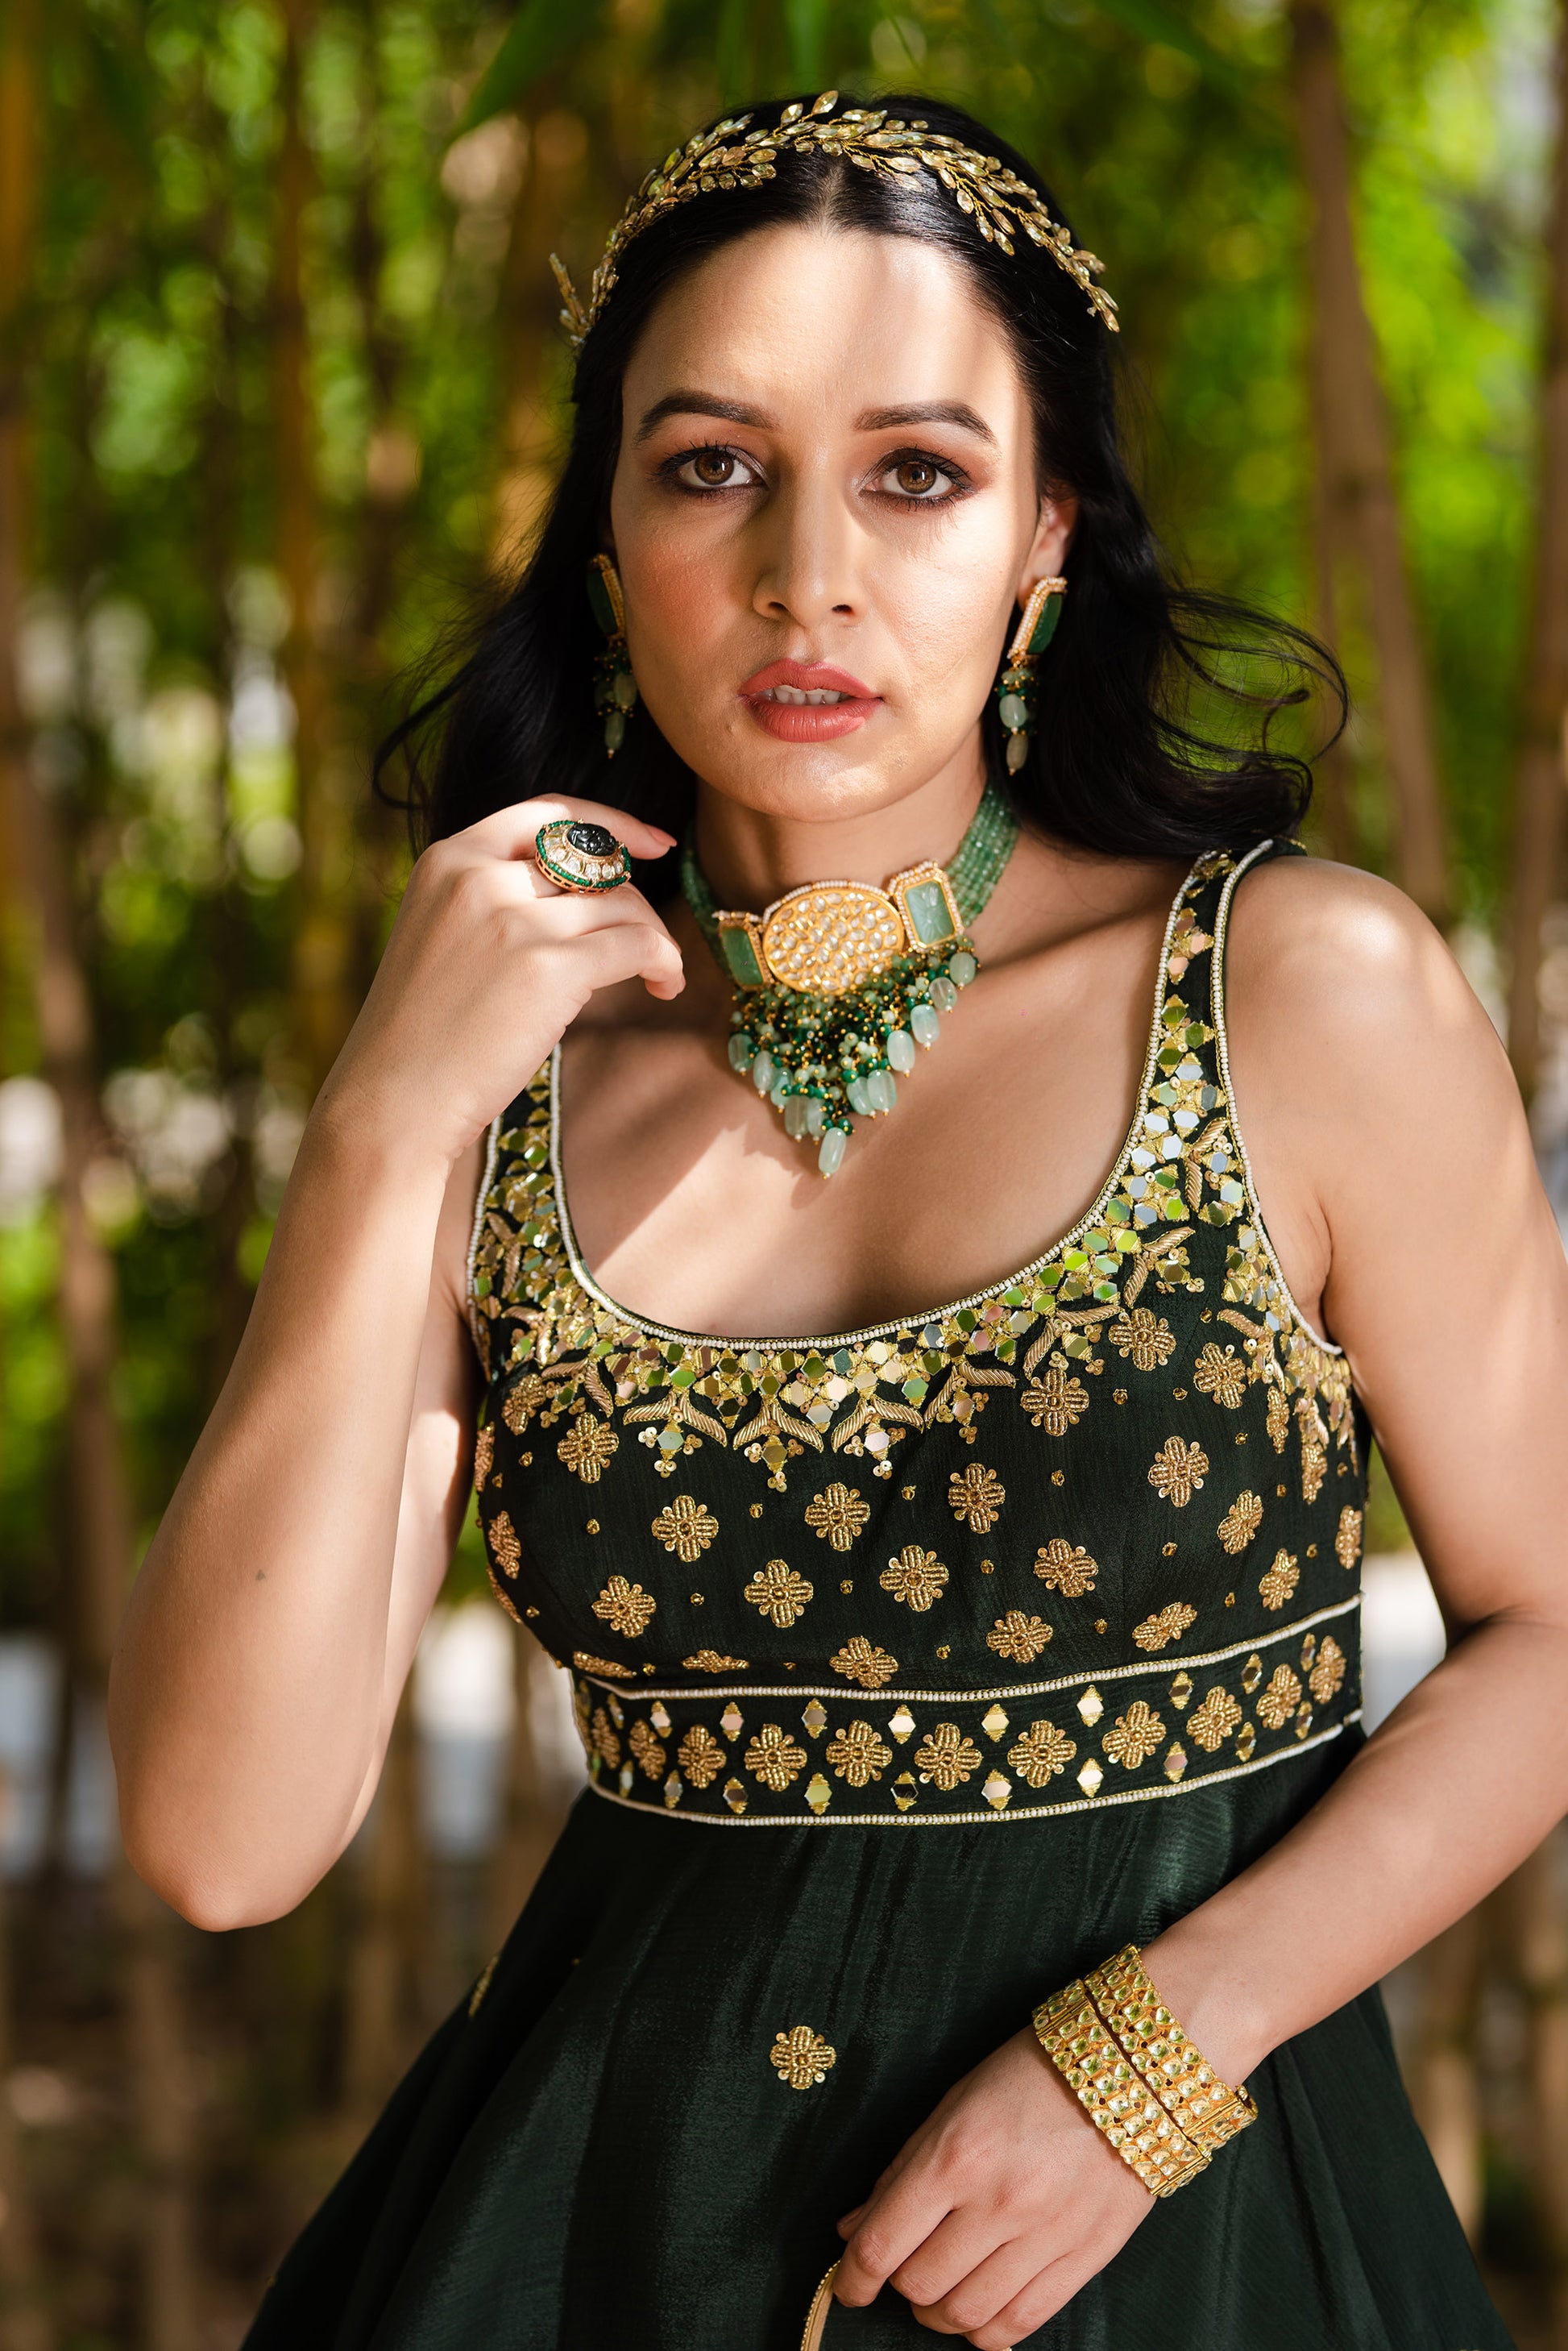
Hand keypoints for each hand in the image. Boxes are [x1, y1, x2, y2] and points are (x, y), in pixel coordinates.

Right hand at [317, 796, 682, 1169]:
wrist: (393, 1101)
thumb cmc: (423, 1037)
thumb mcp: (443, 936)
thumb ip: (497, 899)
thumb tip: (594, 892)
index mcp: (448, 858)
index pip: (549, 813)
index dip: (613, 824)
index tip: (654, 844)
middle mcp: (479, 876)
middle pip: (596, 862)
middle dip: (636, 903)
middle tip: (651, 946)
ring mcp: (513, 918)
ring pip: (624, 904)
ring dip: (655, 940)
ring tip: (660, 978)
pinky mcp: (549, 967)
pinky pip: (638, 945)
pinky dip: (664, 963)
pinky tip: (663, 987)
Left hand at [833, 2027, 1151, 2345]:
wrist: (1128, 2068)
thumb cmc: (1028, 2076)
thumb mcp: (952, 2106)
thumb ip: (901, 2173)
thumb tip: (854, 2230)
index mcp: (955, 2155)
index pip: (883, 2245)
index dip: (852, 2278)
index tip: (847, 2286)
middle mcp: (998, 2201)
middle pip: (921, 2286)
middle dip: (899, 2288)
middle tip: (904, 2269)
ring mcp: (1046, 2234)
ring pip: (967, 2315)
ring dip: (940, 2315)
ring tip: (941, 2293)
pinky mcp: (1086, 2256)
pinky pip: (1022, 2323)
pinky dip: (988, 2331)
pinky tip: (980, 2310)